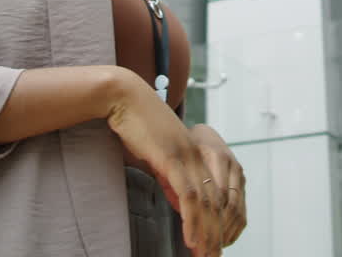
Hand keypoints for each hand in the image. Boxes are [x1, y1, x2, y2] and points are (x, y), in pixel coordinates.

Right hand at [106, 71, 225, 255]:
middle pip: (216, 204)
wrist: (124, 99)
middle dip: (216, 234)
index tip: (213, 244)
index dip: (217, 222)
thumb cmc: (137, 126)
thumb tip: (181, 202)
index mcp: (197, 154)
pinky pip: (188, 197)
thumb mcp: (158, 157)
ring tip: (205, 255)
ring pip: (206, 204)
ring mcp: (188, 157)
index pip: (215, 196)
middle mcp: (198, 157)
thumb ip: (171, 178)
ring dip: (207, 234)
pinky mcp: (173, 159)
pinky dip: (192, 221)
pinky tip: (192, 240)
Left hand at [189, 124, 246, 247]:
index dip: (204, 222)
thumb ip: (178, 180)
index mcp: (215, 156)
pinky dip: (234, 228)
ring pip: (237, 211)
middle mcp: (231, 165)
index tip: (194, 241)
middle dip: (215, 233)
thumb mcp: (177, 157)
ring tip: (213, 250)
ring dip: (224, 234)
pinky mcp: (242, 181)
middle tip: (205, 253)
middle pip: (227, 208)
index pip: (215, 197)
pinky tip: (223, 240)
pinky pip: (242, 209)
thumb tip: (182, 208)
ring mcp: (239, 174)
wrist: (205, 132)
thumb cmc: (186, 145)